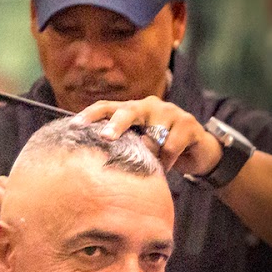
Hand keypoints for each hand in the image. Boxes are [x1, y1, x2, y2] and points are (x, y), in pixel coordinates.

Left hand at [75, 98, 222, 177]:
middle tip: (106, 138)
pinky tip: (167, 165)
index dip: (90, 115)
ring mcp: (170, 112)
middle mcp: (149, 105)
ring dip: (150, 154)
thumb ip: (122, 146)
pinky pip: (171, 146)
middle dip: (116, 125)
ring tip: (152, 164)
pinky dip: (167, 161)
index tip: (74, 126)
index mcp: (133, 109)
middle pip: (128, 111)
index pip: (108, 107)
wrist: (198, 151)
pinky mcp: (188, 123)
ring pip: (153, 135)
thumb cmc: (161, 149)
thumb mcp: (139, 146)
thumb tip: (90, 158)